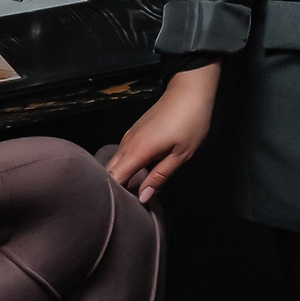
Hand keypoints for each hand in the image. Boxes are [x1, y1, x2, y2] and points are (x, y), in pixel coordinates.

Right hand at [106, 61, 221, 202]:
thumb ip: (160, 176)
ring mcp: (128, 136)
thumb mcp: (181, 154)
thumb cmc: (190, 122)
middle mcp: (126, 144)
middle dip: (112, 189)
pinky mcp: (134, 132)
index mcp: (136, 152)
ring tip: (129, 195)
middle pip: (109, 172)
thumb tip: (142, 197)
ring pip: (115, 163)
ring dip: (119, 178)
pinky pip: (122, 154)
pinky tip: (136, 175)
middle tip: (122, 206)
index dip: (113, 196)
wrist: (189, 90)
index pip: (114, 180)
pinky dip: (125, 167)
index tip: (118, 210)